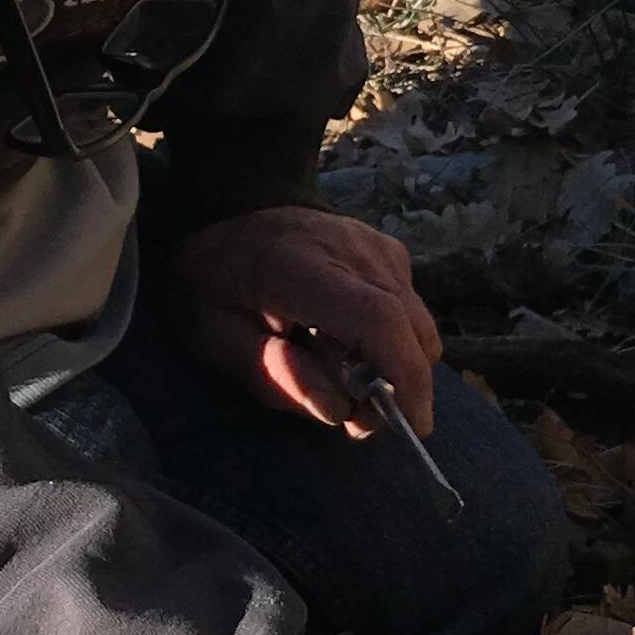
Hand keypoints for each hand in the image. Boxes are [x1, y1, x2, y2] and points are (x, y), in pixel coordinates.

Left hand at [169, 205, 439, 437]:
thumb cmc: (216, 278)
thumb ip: (272, 374)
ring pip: (419, 324)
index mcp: (300, 269)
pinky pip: (412, 309)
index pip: (377, 320)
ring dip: (400, 367)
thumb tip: (337, 410)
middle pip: (412, 328)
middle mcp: (353, 252)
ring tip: (352, 384)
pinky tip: (354, 345)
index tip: (409, 425)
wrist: (230, 208)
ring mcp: (377, 247)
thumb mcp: (215, 335)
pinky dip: (396, 341)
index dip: (403, 377)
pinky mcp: (389, 251)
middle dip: (402, 389)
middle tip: (359, 421)